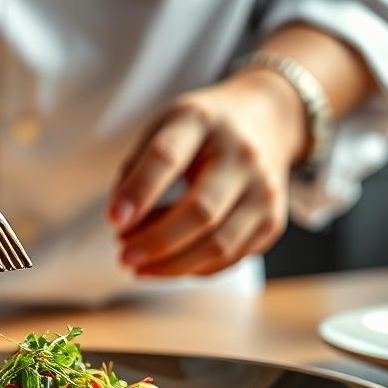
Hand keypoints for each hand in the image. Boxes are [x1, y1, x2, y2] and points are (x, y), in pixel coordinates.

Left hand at [108, 69, 306, 276]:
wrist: (268, 119)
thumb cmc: (203, 131)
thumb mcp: (165, 127)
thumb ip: (137, 169)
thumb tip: (122, 221)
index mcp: (203, 122)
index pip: (167, 157)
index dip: (139, 192)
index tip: (114, 220)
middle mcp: (242, 156)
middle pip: (200, 212)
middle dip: (156, 242)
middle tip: (123, 256)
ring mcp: (264, 191)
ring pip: (218, 246)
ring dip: (172, 265)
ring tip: (139, 265)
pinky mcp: (273, 221)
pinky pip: (229, 259)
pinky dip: (193, 268)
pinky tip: (168, 264)